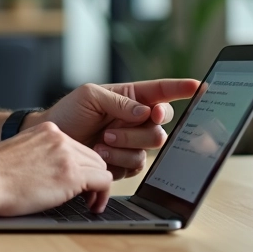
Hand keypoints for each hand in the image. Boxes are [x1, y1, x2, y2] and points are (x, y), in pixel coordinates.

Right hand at [0, 121, 112, 214]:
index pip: (78, 147)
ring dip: (98, 187)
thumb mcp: (20, 151)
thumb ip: (41, 153)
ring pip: (102, 168)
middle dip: (93, 177)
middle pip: (94, 156)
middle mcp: (59, 137)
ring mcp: (66, 154)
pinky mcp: (71, 174)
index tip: (78, 183)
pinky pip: (103, 182)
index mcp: (47, 130)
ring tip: (89, 203)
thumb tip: (54, 171)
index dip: (82, 167)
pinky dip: (102, 196)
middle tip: (86, 196)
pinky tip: (93, 206)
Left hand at [29, 79, 200, 178]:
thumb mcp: (89, 96)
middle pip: (162, 125)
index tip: (199, 86)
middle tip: (112, 130)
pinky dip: (119, 160)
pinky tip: (101, 154)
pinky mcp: (127, 163)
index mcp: (132, 97)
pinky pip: (138, 165)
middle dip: (140, 128)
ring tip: (101, 142)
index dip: (181, 89)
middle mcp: (138, 119)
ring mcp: (134, 142)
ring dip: (126, 145)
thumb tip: (145, 112)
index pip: (162, 91)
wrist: (53, 143)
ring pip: (152, 146)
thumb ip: (119, 101)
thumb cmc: (69, 113)